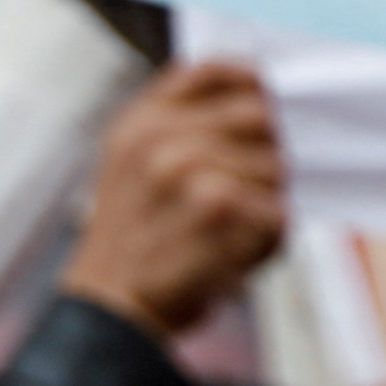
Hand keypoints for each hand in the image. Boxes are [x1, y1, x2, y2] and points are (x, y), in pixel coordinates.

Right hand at [57, 60, 285, 339]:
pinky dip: (268, 241)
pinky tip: (235, 258)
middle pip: (260, 116)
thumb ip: (177, 129)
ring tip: (230, 235)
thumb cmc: (130, 248)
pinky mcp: (217, 205)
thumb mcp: (130, 171)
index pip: (210, 71)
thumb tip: (260, 105)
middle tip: (256, 190)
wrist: (107, 313)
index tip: (270, 99)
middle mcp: (160, 138)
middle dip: (270, 154)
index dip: (251, 80)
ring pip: (277, 167)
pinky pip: (277, 211)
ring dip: (268, 205)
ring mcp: (188, 167)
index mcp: (139, 124)